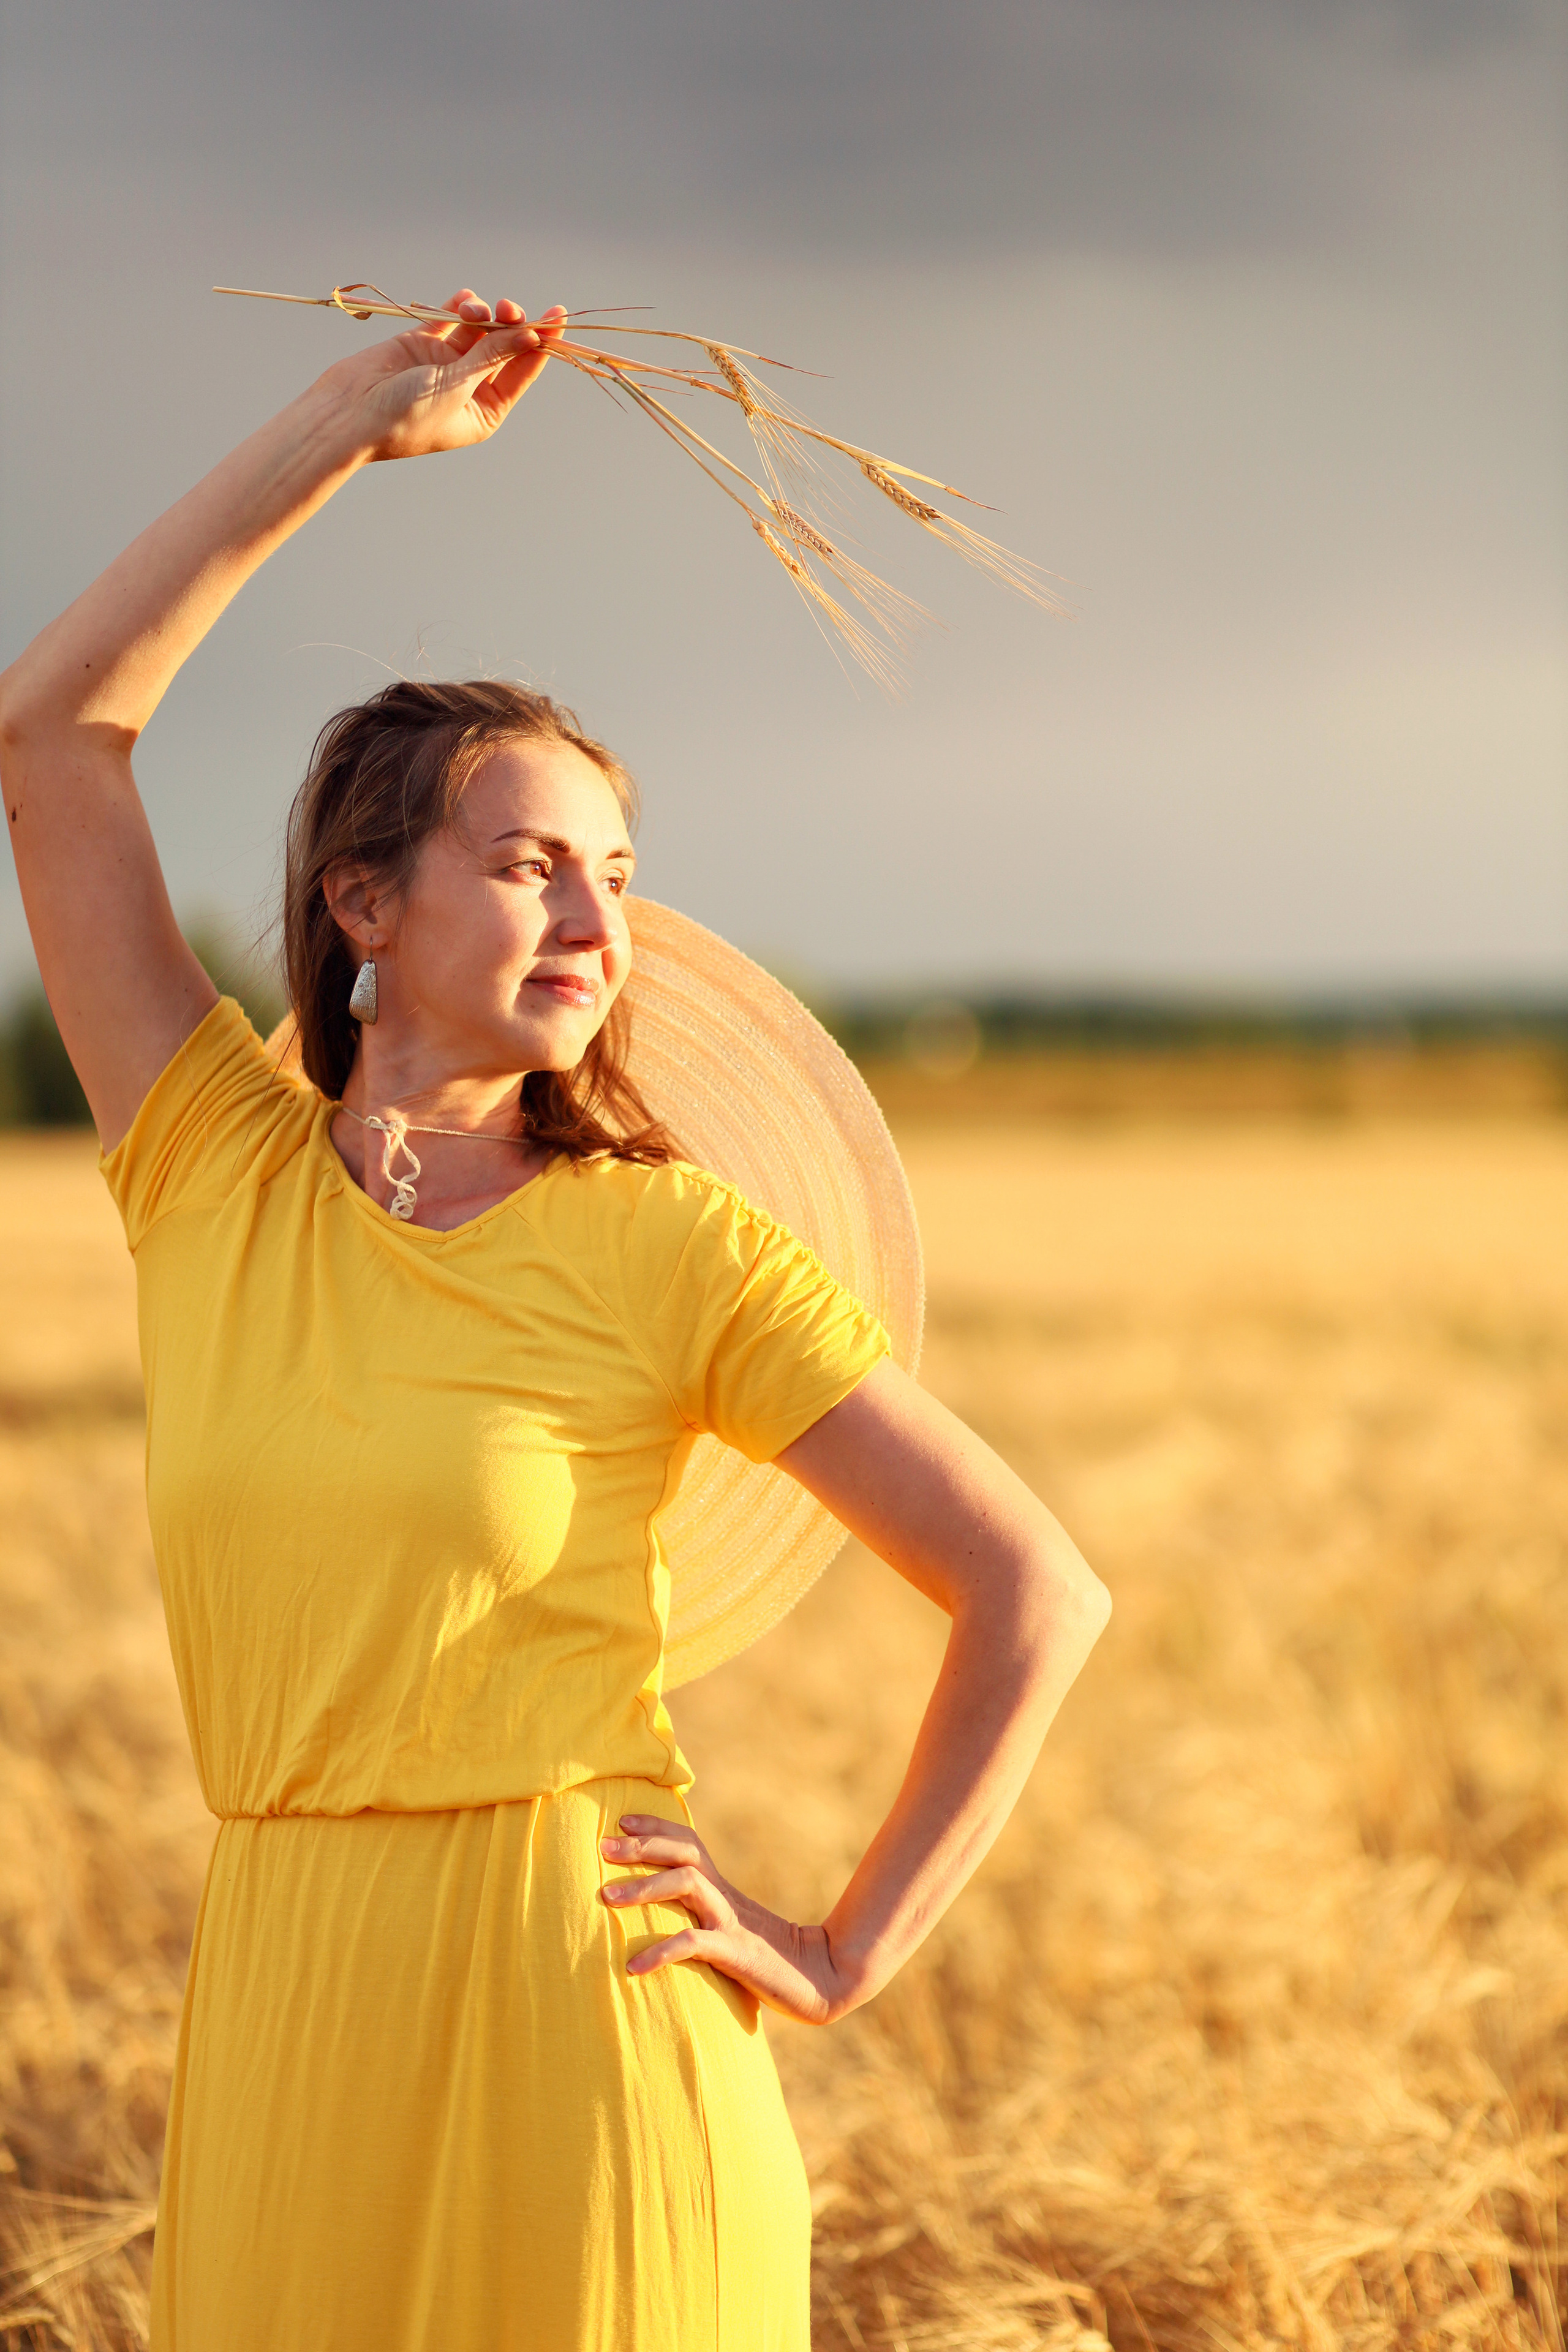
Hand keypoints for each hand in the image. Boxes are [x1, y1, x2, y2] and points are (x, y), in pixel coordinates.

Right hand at [318, 287, 566, 463]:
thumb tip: (530, 333)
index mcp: (485, 411)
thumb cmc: (405, 416)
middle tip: (508, 309)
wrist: (349, 415)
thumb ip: (492, 356)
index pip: (522, 371)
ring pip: (478, 330)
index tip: (558, 314)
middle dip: (510, 324)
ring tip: (473, 309)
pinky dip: (459, 306)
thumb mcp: (456, 387)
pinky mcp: (422, 344)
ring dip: (482, 314)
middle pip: (504, 346)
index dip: (542, 342)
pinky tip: (465, 299)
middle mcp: (469, 387)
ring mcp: (445, 364)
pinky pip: (448, 320)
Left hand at [600, 1814, 864, 2024]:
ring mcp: (730, 1922)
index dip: (656, 1827)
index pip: (689, 1842)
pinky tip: (632, 1967)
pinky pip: (692, 1945)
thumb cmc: (771, 1961)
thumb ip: (705, 1921)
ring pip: (685, 1884)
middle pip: (683, 1852)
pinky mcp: (736, 1953)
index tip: (621, 1822)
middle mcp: (724, 1897)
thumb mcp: (732, 1932)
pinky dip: (660, 1952)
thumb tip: (671, 1923)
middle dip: (641, 1845)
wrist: (822, 1980)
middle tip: (602, 1848)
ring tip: (606, 1898)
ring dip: (643, 1887)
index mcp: (723, 1890)